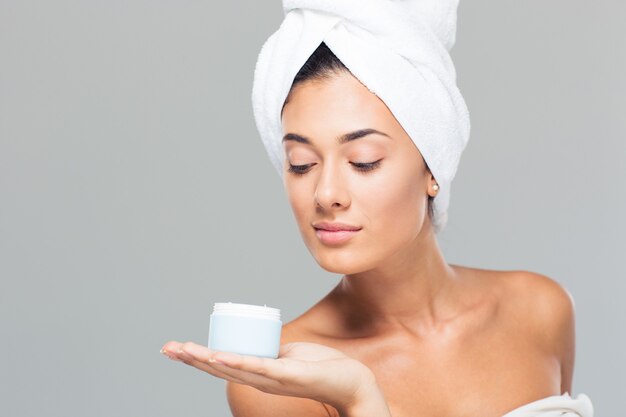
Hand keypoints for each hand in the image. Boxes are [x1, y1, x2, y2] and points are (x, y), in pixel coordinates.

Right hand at [160, 340, 387, 413]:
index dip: (197, 358)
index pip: (221, 366)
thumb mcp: (288, 357)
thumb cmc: (321, 367)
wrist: (351, 381)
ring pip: (233, 368)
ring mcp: (272, 379)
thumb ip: (272, 354)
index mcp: (258, 374)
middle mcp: (260, 380)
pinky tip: (219, 356)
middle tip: (167, 348)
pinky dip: (237, 362)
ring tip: (184, 350)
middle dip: (191, 358)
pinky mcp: (288, 375)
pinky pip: (259, 367)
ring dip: (206, 359)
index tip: (175, 347)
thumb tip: (260, 344)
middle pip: (219, 369)